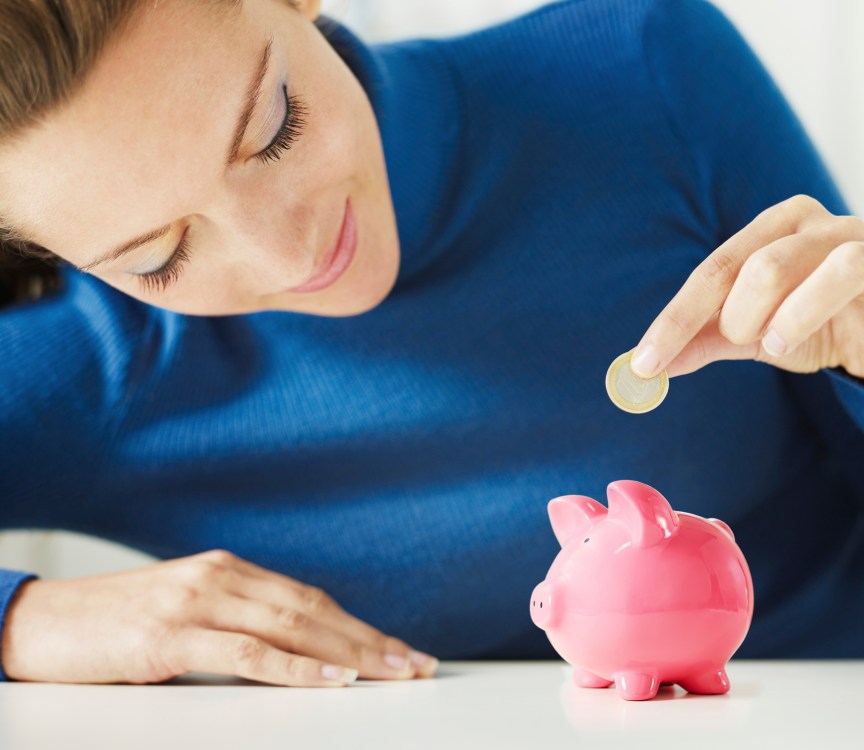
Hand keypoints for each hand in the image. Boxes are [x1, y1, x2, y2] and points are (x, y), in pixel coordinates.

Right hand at [0, 549, 437, 685]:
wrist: (38, 622)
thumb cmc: (112, 625)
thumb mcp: (185, 615)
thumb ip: (236, 622)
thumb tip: (294, 652)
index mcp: (228, 571)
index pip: (311, 600)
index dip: (359, 627)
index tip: (398, 650)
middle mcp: (221, 577)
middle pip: (314, 611)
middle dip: (371, 640)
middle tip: (415, 664)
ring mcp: (197, 601)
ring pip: (293, 627)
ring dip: (350, 654)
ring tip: (392, 673)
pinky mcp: (171, 633)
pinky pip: (248, 652)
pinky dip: (296, 668)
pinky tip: (331, 681)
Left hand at [629, 195, 863, 386]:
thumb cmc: (810, 325)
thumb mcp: (749, 335)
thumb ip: (703, 342)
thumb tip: (646, 368)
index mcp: (772, 230)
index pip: (714, 271)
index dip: (677, 320)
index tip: (648, 363)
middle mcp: (821, 227)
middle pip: (768, 263)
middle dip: (744, 315)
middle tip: (748, 343)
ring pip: (841, 264)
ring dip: (804, 310)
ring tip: (783, 344)